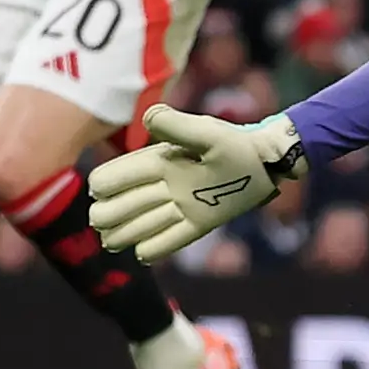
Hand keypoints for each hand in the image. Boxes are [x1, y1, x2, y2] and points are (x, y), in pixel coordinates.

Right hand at [89, 105, 305, 259]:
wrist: (267, 163)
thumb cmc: (236, 144)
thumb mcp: (207, 133)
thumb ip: (178, 127)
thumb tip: (147, 117)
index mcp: (158, 163)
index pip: (114, 177)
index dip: (104, 184)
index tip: (101, 190)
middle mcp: (163, 186)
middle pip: (118, 207)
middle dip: (109, 215)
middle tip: (104, 222)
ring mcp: (179, 207)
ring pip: (137, 227)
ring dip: (124, 234)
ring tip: (115, 241)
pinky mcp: (198, 224)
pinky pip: (168, 243)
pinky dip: (153, 249)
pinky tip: (144, 252)